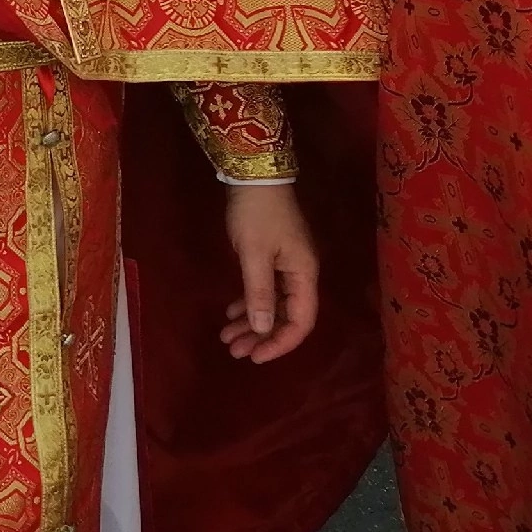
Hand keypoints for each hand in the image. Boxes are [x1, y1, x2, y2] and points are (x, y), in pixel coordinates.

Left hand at [220, 182, 318, 362]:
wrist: (253, 174)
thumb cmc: (256, 213)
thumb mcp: (254, 254)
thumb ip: (259, 293)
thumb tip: (263, 329)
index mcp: (304, 274)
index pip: (301, 321)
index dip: (281, 343)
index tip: (256, 357)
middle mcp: (300, 274)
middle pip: (286, 316)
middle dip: (261, 336)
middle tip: (233, 351)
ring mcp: (287, 265)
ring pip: (273, 305)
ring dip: (252, 323)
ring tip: (226, 338)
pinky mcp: (272, 257)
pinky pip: (264, 290)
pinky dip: (249, 303)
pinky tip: (231, 312)